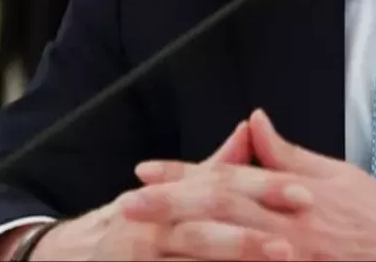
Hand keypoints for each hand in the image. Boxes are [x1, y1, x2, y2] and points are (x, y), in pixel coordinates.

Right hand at [23, 120, 308, 260]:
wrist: (71, 255)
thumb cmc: (136, 221)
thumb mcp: (173, 190)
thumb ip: (215, 165)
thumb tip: (252, 127)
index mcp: (168, 194)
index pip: (220, 185)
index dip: (263, 188)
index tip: (304, 195)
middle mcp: (151, 224)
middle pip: (203, 226)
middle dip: (248, 237)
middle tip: (291, 245)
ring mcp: (140, 258)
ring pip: (189, 261)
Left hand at [133, 110, 375, 260]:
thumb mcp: (336, 175)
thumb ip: (288, 154)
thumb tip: (255, 122)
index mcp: (292, 194)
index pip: (227, 179)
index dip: (183, 175)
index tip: (145, 173)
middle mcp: (286, 226)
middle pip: (217, 213)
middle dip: (168, 208)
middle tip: (126, 206)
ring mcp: (291, 259)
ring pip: (228, 251)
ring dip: (184, 244)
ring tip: (145, 240)